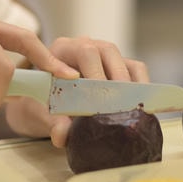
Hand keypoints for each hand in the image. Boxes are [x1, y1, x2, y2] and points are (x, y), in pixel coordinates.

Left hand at [5, 36, 149, 147]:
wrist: (44, 104)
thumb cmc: (42, 104)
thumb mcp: (40, 113)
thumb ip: (50, 122)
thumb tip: (63, 135)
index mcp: (62, 50)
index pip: (84, 51)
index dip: (95, 72)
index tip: (99, 97)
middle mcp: (86, 46)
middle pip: (108, 51)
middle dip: (116, 78)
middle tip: (119, 105)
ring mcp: (105, 56)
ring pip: (126, 61)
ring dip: (133, 85)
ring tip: (133, 108)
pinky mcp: (120, 68)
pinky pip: (136, 71)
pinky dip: (141, 87)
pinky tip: (140, 107)